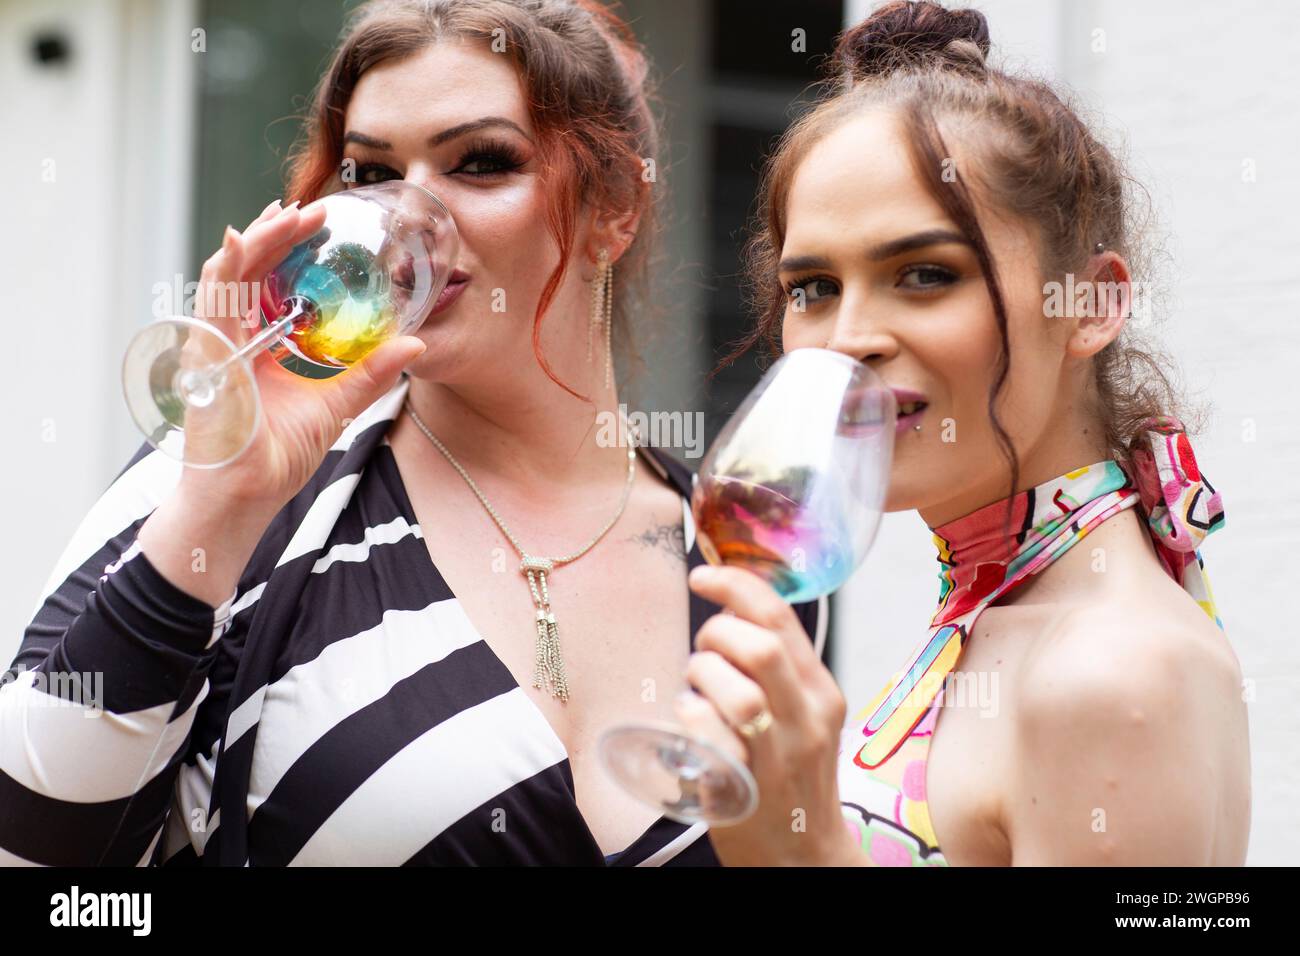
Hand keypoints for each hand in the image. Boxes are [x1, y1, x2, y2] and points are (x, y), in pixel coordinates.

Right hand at [178, 198, 425, 512]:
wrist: (245, 495)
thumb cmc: (278, 456)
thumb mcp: (338, 406)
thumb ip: (371, 373)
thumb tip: (415, 343)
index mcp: (259, 344)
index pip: (272, 283)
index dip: (292, 250)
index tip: (323, 225)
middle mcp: (233, 336)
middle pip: (253, 269)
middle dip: (281, 234)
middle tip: (316, 207)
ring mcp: (215, 341)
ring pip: (231, 273)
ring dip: (260, 239)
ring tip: (290, 213)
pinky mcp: (204, 353)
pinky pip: (213, 300)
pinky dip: (227, 267)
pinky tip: (244, 238)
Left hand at [681, 565, 863, 865]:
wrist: (804, 855)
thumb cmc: (791, 777)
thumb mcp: (801, 714)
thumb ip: (776, 668)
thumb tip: (729, 613)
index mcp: (821, 689)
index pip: (781, 616)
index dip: (736, 586)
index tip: (702, 577)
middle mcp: (807, 716)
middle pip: (759, 645)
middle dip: (716, 633)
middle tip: (704, 653)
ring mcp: (778, 753)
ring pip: (733, 687)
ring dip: (699, 675)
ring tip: (696, 691)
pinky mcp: (747, 786)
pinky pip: (707, 732)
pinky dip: (688, 715)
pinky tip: (689, 722)